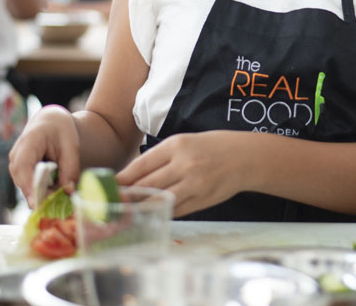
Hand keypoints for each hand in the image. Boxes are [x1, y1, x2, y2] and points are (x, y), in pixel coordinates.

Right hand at [8, 105, 80, 206]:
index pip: (23, 166)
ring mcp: (15, 163)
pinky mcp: (19, 172)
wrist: (51, 122)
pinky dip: (41, 190)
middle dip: (39, 194)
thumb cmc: (61, 131)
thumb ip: (71, 168)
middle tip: (59, 202)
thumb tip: (68, 191)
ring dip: (42, 193)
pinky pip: (28, 185)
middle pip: (22, 180)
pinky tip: (55, 190)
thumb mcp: (72, 146)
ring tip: (60, 192)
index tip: (37, 203)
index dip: (28, 186)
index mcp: (29, 140)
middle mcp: (16, 153)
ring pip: (25, 185)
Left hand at [116, 131, 250, 217]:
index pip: (142, 165)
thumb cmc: (211, 146)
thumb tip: (132, 176)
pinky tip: (151, 213)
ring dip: (141, 207)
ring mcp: (194, 184)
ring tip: (127, 210)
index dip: (123, 178)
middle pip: (147, 184)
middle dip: (128, 195)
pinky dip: (161, 212)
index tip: (110, 186)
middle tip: (113, 202)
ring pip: (159, 200)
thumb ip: (160, 158)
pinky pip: (175, 210)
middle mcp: (185, 164)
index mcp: (177, 145)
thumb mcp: (184, 142)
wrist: (245, 157)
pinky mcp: (202, 200)